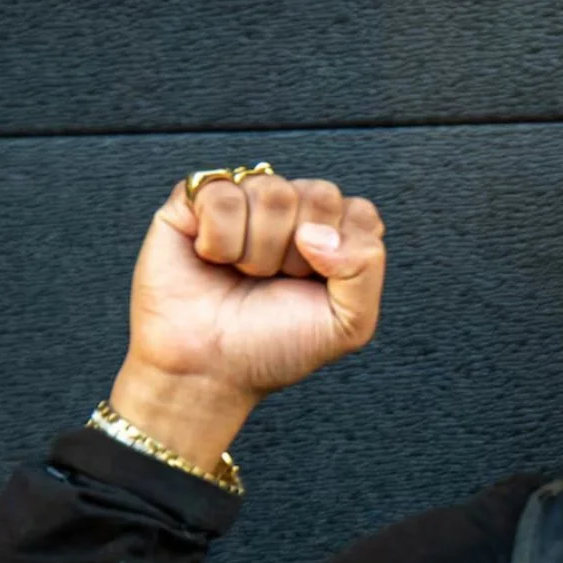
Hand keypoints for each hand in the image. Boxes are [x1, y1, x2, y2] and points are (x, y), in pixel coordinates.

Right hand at [108, 172, 386, 466]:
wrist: (209, 370)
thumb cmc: (274, 345)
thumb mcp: (349, 322)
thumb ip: (366, 268)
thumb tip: (318, 232)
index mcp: (333, 232)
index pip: (359, 212)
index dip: (339, 255)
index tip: (313, 285)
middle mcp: (293, 209)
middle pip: (320, 194)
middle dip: (298, 253)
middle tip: (274, 281)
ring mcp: (246, 199)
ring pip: (271, 192)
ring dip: (257, 251)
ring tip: (243, 274)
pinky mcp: (196, 199)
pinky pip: (221, 194)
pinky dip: (219, 239)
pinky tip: (212, 258)